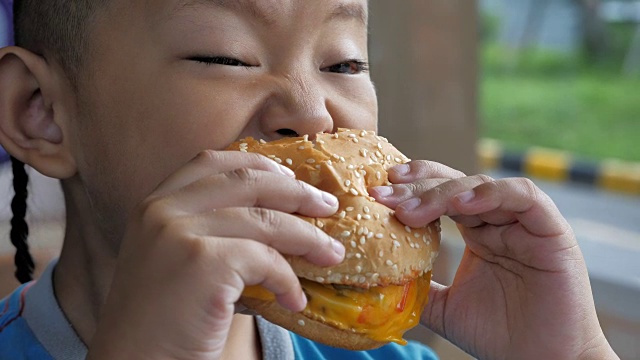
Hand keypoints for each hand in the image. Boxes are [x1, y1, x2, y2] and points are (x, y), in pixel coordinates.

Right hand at [86, 150, 344, 359]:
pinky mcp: (202, 263)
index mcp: (156, 203)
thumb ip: (212, 230)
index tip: (290, 177)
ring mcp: (180, 232)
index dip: (258, 164)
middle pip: (246, 181)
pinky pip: (265, 259)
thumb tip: (282, 216)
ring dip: (308, 237)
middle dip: (296, 192)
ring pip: (265, 221)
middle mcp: (163, 209)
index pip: (213, 161)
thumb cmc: (164, 320)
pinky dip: (289, 279)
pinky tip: (295, 300)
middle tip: (327, 206)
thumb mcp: (177, 260)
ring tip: (332, 254)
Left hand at [370, 161, 617, 359]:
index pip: (440, 194)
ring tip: (410, 208)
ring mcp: (524, 223)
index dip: (410, 187)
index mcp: (476, 231)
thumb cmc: (499, 335)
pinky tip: (460, 206)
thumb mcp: (444, 307)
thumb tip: (374, 279)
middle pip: (455, 184)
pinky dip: (491, 194)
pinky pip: (524, 196)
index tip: (377, 192)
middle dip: (417, 186)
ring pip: (482, 186)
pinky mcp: (551, 230)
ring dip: (443, 191)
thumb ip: (416, 288)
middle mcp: (498, 221)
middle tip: (384, 195)